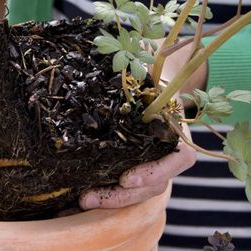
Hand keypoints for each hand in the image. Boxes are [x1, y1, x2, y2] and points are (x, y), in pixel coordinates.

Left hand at [77, 40, 205, 209]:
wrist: (154, 68)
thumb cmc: (151, 60)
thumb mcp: (149, 54)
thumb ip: (141, 56)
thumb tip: (124, 46)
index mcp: (177, 127)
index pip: (178, 160)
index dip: (154, 172)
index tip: (126, 176)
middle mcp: (167, 148)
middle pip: (153, 185)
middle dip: (121, 196)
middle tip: (88, 198)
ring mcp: (150, 159)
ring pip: (137, 192)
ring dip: (109, 201)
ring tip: (78, 202)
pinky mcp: (131, 164)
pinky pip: (122, 187)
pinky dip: (103, 198)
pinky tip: (73, 204)